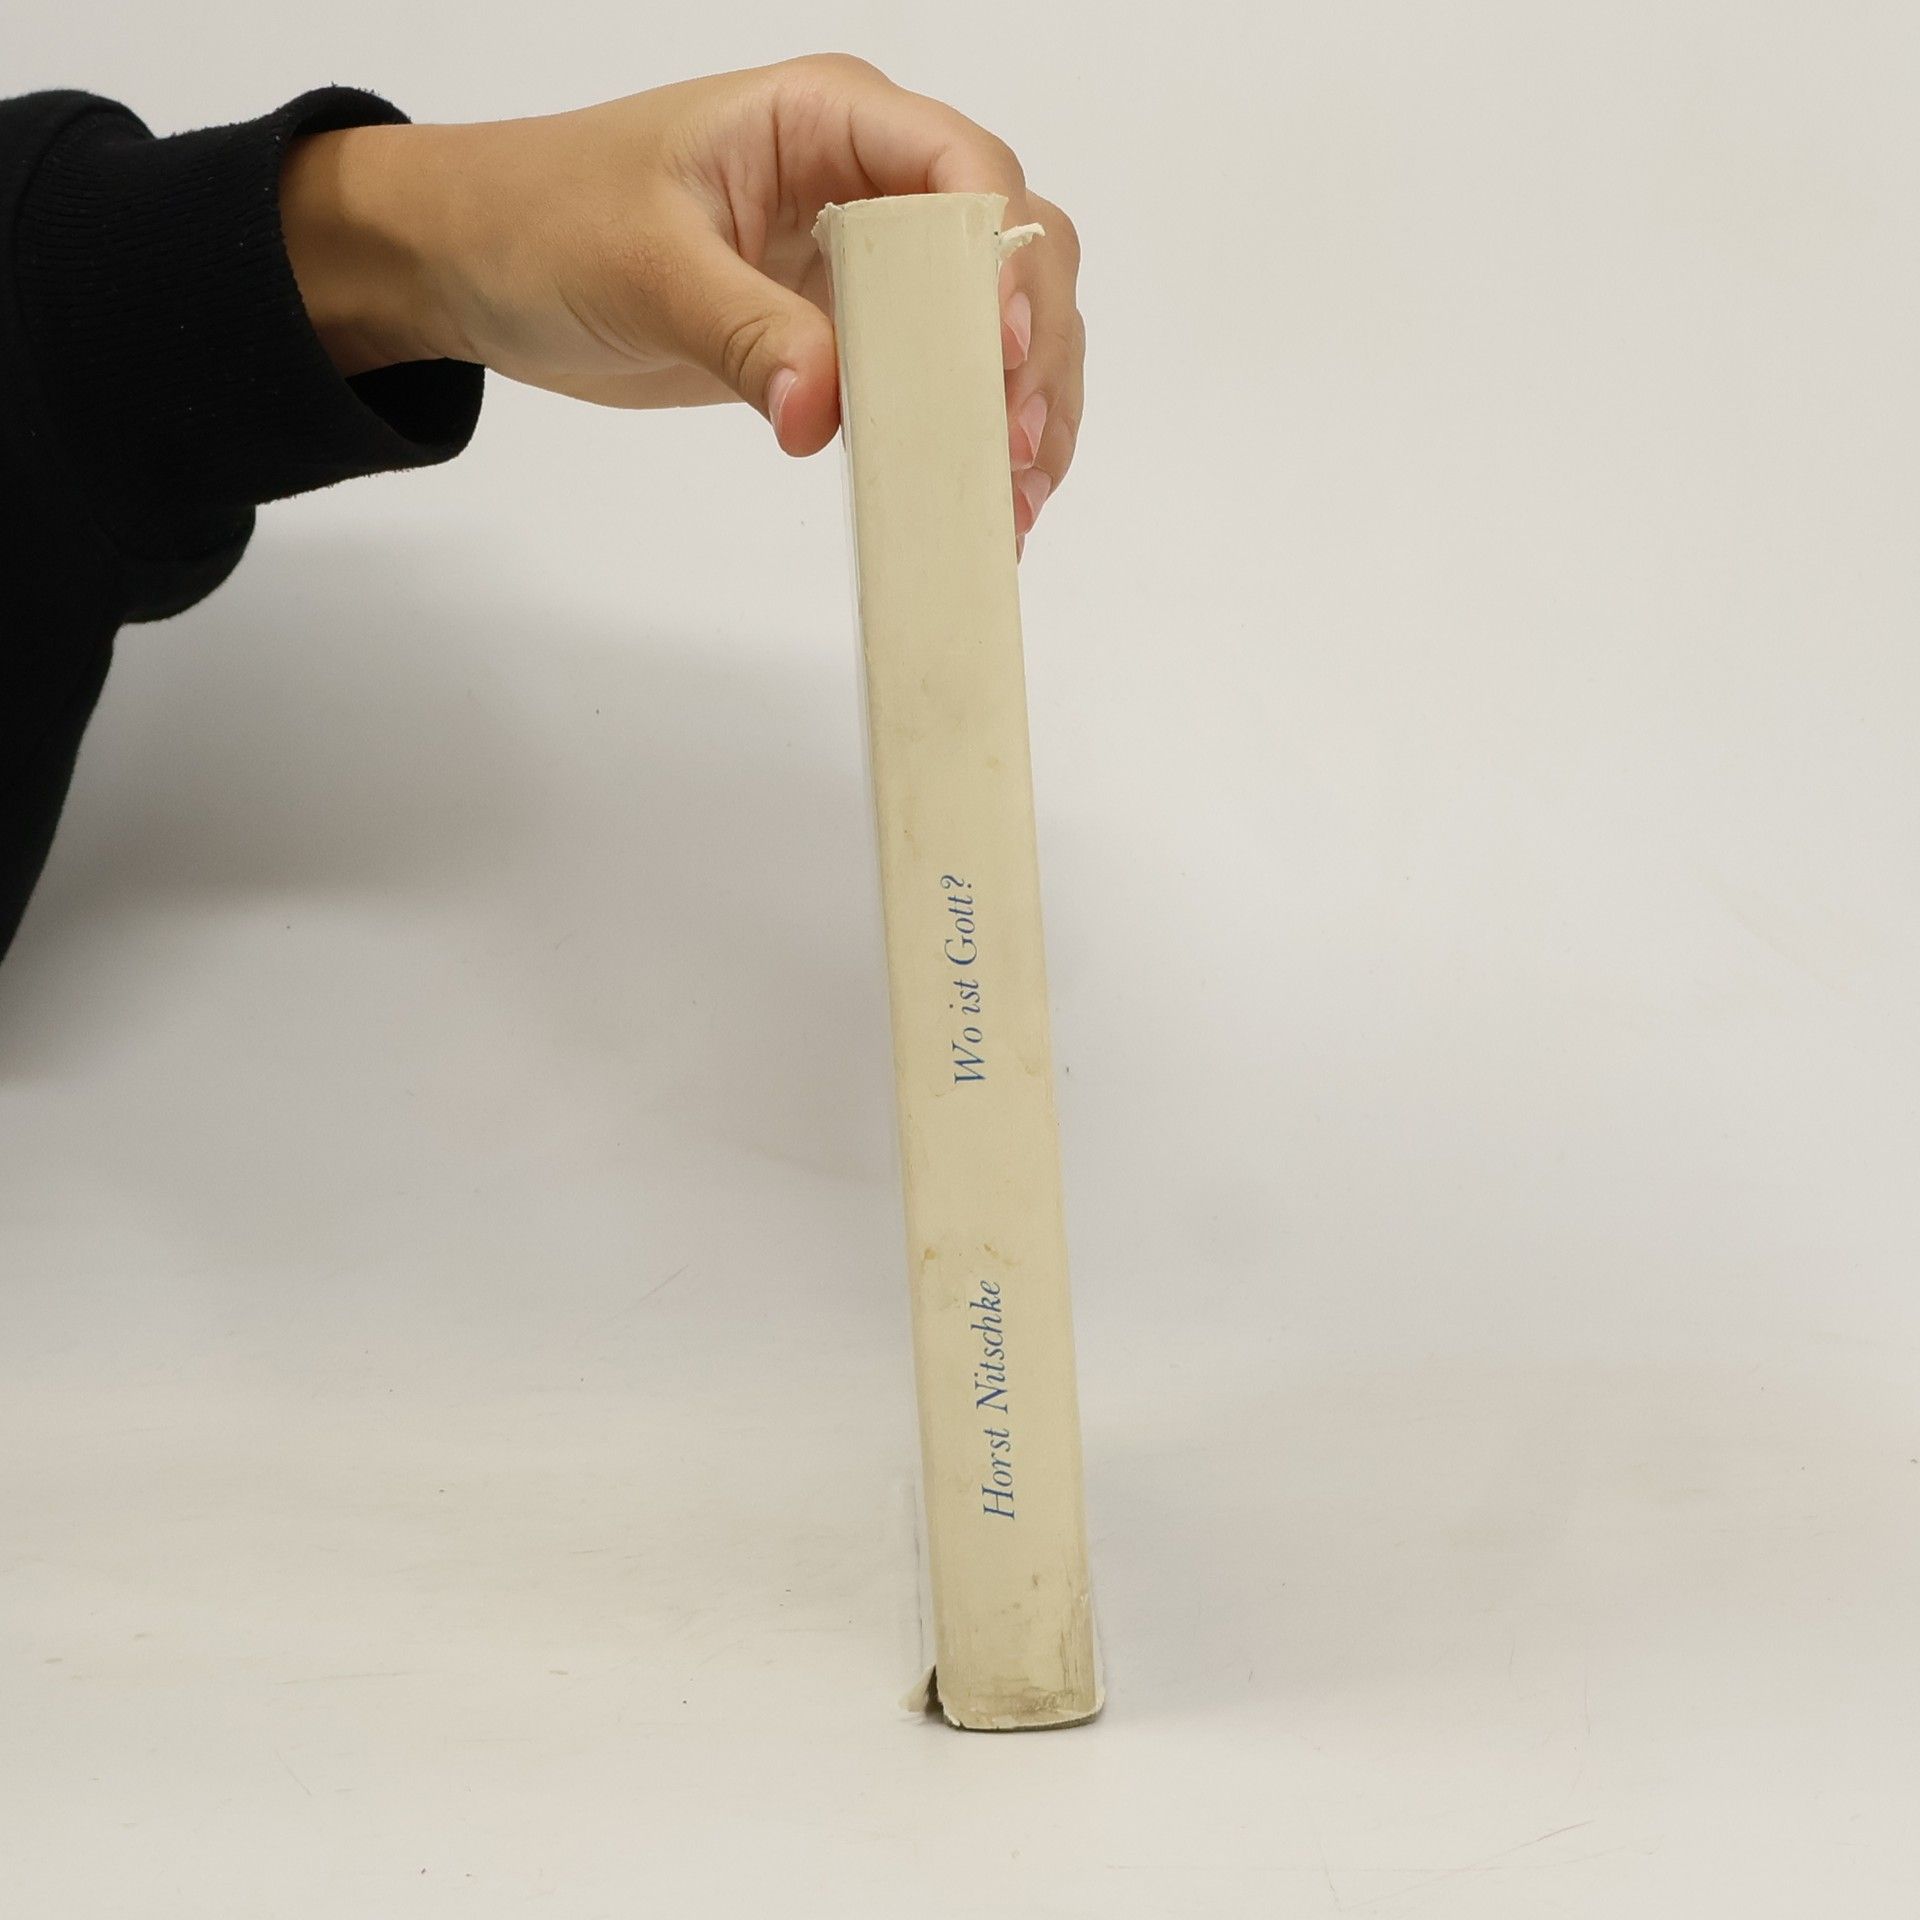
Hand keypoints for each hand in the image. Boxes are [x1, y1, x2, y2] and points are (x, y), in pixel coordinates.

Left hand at [280, 56, 1083, 547]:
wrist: (482, 264)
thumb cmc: (547, 222)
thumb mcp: (645, 269)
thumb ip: (747, 334)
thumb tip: (824, 412)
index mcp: (828, 122)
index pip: (964, 171)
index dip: (998, 261)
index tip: (992, 354)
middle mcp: (872, 182)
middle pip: (1013, 249)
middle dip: (1030, 351)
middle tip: (1011, 451)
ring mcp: (870, 264)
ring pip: (1000, 322)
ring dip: (1023, 410)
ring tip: (1013, 503)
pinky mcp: (853, 337)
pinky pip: (941, 382)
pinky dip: (972, 440)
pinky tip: (985, 503)